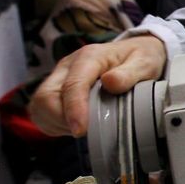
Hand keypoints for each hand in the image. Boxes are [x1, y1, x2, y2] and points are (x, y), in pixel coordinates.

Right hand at [29, 36, 166, 136]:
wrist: (135, 53)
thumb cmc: (140, 58)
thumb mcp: (145, 63)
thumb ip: (130, 73)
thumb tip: (111, 82)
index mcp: (89, 57)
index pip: (72, 85)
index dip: (74, 110)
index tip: (80, 130)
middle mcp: (68, 66)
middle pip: (46, 97)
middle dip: (61, 119)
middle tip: (86, 130)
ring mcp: (58, 78)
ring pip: (40, 106)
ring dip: (57, 123)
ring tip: (83, 126)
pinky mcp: (55, 89)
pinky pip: (41, 112)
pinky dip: (54, 124)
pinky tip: (75, 124)